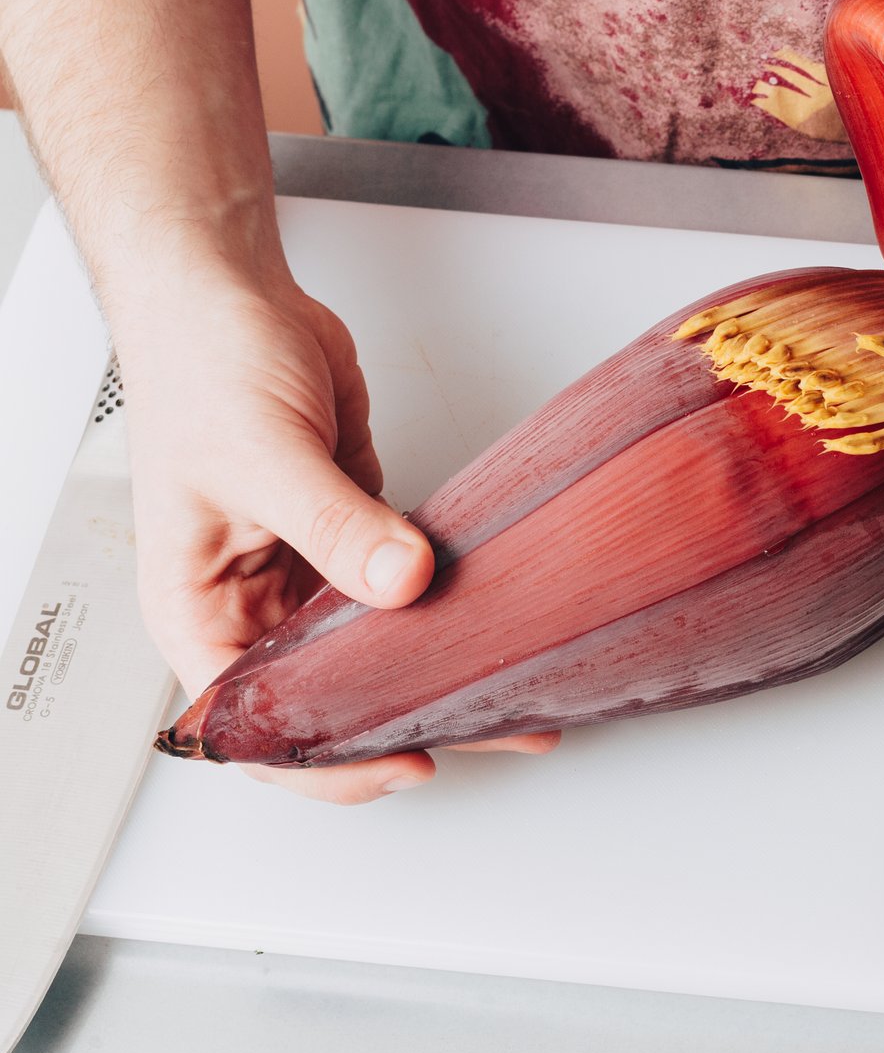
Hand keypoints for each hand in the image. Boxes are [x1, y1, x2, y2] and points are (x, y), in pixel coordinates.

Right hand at [115, 272, 558, 802]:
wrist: (229, 294)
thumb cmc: (201, 365)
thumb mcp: (261, 455)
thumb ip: (334, 525)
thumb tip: (402, 581)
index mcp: (197, 608)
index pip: (253, 720)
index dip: (325, 757)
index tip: (402, 758)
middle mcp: (249, 599)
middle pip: (324, 694)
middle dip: (402, 720)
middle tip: (488, 732)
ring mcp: (306, 565)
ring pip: (372, 647)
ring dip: (437, 668)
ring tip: (515, 694)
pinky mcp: (354, 528)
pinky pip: (402, 587)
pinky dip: (447, 607)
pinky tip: (496, 619)